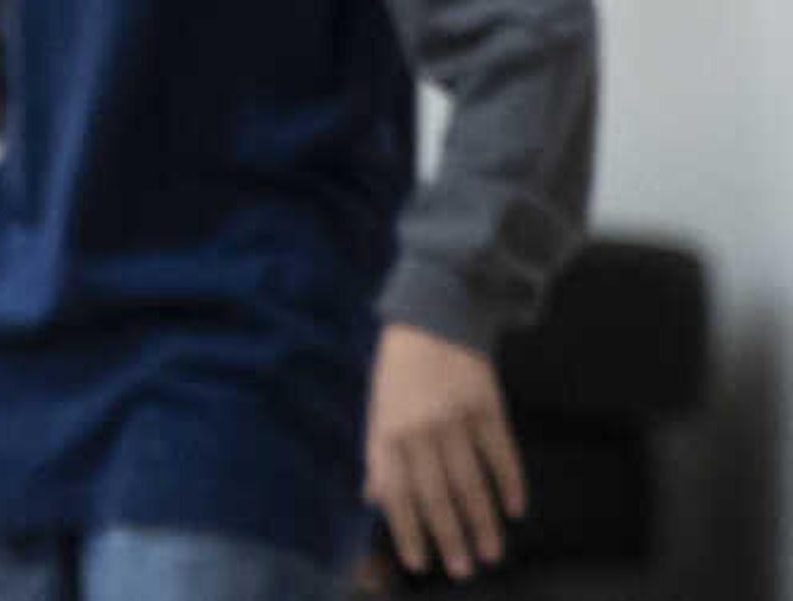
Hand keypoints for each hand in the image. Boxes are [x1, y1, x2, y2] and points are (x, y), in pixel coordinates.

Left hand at [364, 323, 526, 580]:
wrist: (432, 317)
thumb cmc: (399, 370)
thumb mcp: (377, 408)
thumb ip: (376, 455)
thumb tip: (373, 499)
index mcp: (387, 431)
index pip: (397, 494)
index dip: (408, 531)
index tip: (420, 564)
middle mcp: (419, 428)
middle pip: (436, 494)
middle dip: (449, 537)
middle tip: (462, 570)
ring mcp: (455, 418)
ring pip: (471, 482)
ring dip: (482, 522)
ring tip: (490, 553)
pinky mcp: (487, 406)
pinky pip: (502, 454)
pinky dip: (510, 484)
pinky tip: (515, 510)